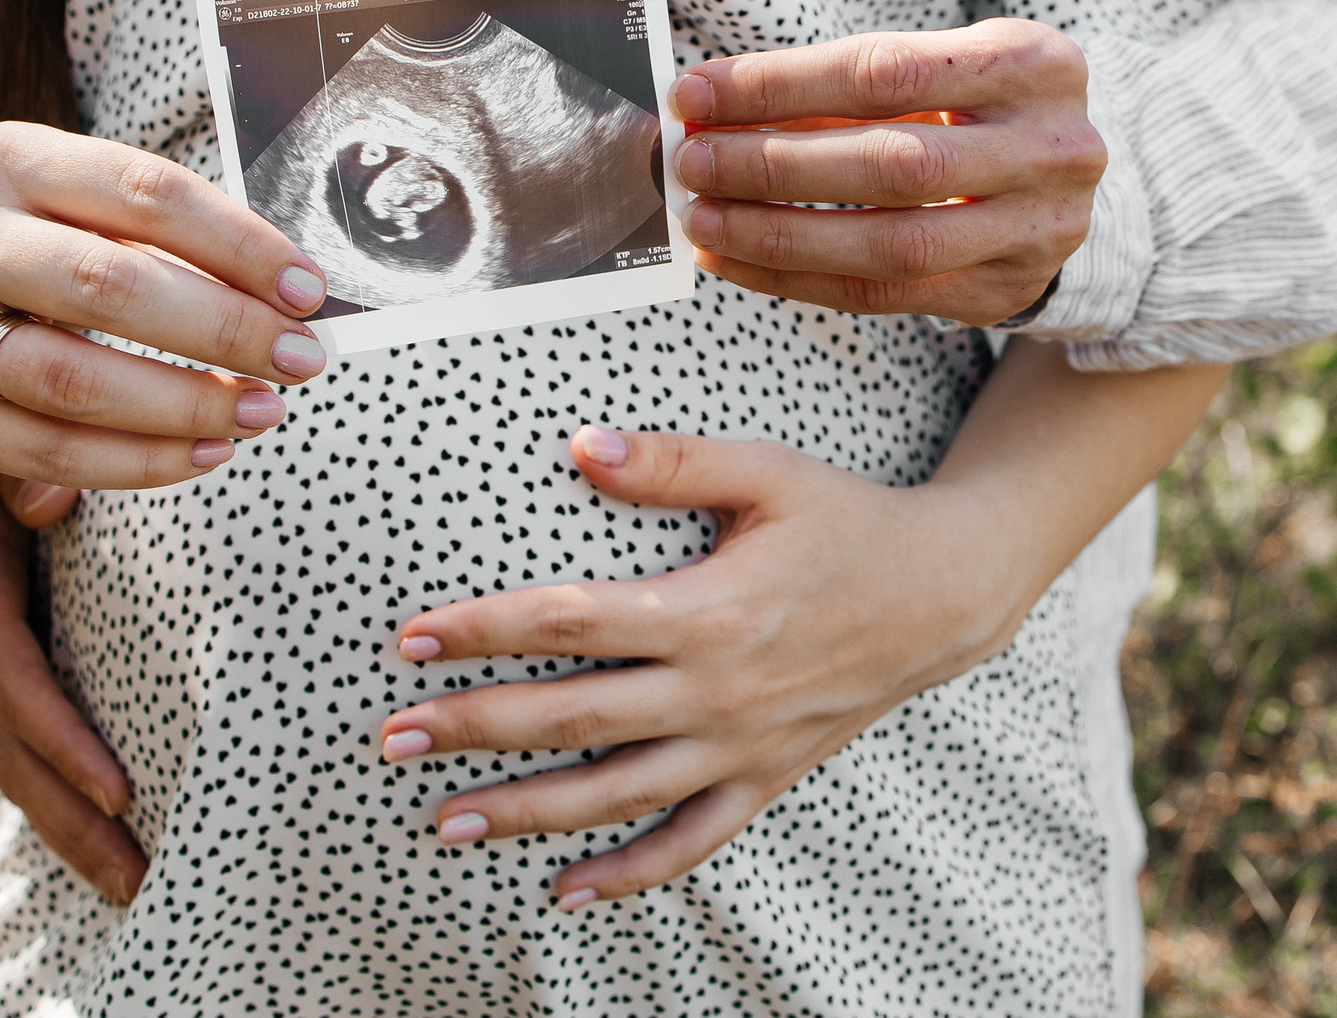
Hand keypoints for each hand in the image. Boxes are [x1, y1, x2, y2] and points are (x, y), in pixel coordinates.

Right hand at [0, 122, 333, 488]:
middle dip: (224, 329)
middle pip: (109, 286)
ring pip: (73, 382)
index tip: (308, 288)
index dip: (238, 244)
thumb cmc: (19, 237)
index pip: (143, 192)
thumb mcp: (68, 199)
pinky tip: (205, 452)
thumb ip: (160, 236)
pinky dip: (138, 461)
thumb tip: (287, 298)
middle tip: (302, 357)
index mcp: (1, 158)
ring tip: (261, 410)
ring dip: (185, 404)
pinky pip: (45, 453)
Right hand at [0, 456, 147, 903]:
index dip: (63, 743)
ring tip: (132, 885)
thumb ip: (23, 472)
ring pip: (25, 763)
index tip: (119, 792)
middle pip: (20, 752)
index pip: (18, 682)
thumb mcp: (2, 442)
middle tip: (138, 882)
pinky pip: (38, 742)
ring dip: (75, 827)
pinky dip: (71, 795)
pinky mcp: (21, 663)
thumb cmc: (6, 430)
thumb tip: (45, 505)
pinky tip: (117, 833)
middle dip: (75, 822)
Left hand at [373, 425, 1051, 910]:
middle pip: (574, 718)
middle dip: (475, 729)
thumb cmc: (847, 521)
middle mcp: (717, 691)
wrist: (944, 594)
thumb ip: (671, 461)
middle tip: (392, 738)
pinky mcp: (765, 779)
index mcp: (707, 611)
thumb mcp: (767, 472)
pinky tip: (564, 892)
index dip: (486, 629)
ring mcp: (740, 746)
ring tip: (442, 822)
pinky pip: (689, 841)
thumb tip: (579, 445)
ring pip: (615, 794)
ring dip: (525, 812)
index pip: (572, 623)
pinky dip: (627, 874)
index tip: (411, 637)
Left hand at [669, 17, 1104, 325]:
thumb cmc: (977, 104)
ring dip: (780, 233)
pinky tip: (738, 260)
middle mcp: (1052, 149)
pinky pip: (885, 297)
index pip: (886, 73)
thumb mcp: (939, 65)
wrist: (1064, 174)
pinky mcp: (1005, 291)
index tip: (698, 94)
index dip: (781, 86)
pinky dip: (799, 278)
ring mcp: (1038, 230)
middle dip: (774, 164)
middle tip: (693, 161)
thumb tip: (714, 105)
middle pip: (894, 163)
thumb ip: (841, 83)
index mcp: (1034, 65)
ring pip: (892, 244)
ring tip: (705, 219)